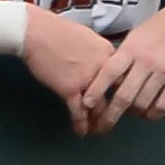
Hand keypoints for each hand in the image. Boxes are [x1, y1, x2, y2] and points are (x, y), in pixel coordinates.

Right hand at [21, 5, 119, 135]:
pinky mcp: (70, 89)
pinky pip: (78, 112)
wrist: (36, 32)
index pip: (126, 78)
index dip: (128, 92)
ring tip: (101, 130)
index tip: (127, 101)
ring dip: (101, 122)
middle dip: (119, 111)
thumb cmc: (59, 32)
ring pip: (100, 108)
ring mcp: (88, 80)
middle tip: (117, 119)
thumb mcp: (90, 38)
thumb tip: (104, 66)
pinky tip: (81, 132)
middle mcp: (104, 69)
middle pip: (118, 96)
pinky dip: (81, 124)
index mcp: (111, 55)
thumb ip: (101, 55)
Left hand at [81, 2, 164, 133]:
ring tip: (131, 113)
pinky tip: (149, 112)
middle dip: (111, 115)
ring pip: (143, 103)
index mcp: (131, 49)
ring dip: (134, 114)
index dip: (95, 92)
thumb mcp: (135, 36)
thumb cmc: (161, 27)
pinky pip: (163, 105)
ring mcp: (164, 71)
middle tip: (104, 124)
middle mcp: (146, 61)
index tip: (87, 105)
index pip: (108, 74)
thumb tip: (108, 80)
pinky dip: (153, 114)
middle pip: (124, 96)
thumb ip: (122, 57)